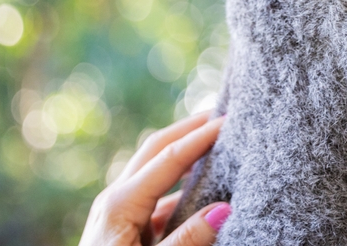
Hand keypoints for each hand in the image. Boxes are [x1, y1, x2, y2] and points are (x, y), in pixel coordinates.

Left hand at [79, 113, 229, 245]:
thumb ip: (188, 240)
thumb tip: (225, 208)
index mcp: (120, 204)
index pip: (169, 158)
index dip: (201, 137)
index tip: (231, 119)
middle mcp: (115, 199)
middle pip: (155, 149)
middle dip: (187, 128)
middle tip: (222, 112)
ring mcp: (117, 212)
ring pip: (154, 170)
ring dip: (184, 153)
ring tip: (216, 143)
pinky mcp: (123, 229)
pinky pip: (155, 196)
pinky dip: (180, 184)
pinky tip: (203, 190)